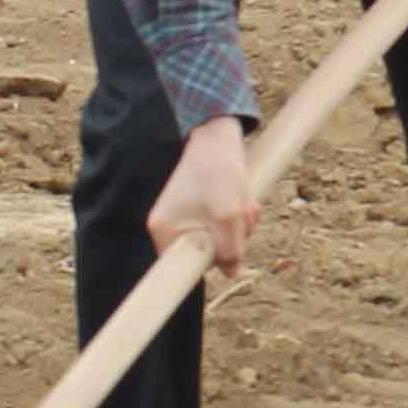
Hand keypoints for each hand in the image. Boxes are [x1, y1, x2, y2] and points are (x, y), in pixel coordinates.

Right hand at [150, 114, 261, 283]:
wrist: (217, 135)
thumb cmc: (219, 172)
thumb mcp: (230, 217)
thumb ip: (231, 251)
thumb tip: (231, 273)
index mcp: (164, 230)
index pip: (183, 268)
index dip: (207, 266)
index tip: (223, 263)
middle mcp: (168, 226)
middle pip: (206, 253)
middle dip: (232, 239)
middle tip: (242, 217)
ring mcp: (184, 216)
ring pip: (220, 238)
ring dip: (239, 225)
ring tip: (242, 201)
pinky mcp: (200, 207)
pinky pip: (223, 224)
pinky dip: (238, 215)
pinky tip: (243, 197)